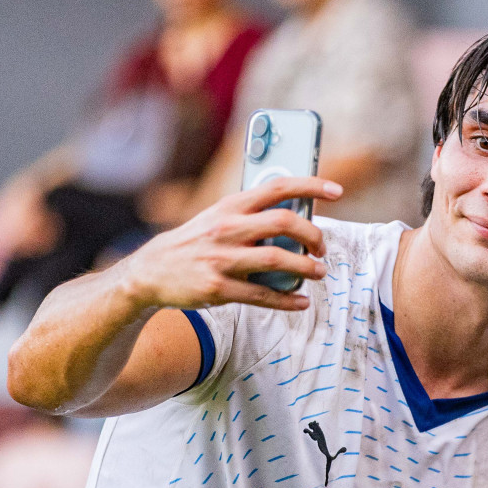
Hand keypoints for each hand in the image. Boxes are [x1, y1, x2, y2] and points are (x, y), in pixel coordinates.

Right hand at [115, 177, 342, 312]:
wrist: (150, 271)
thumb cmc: (196, 242)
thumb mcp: (218, 218)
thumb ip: (251, 215)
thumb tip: (298, 216)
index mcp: (230, 206)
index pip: (276, 187)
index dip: (310, 186)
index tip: (336, 192)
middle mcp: (227, 229)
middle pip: (283, 222)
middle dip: (313, 235)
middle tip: (322, 248)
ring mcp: (222, 259)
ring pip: (277, 259)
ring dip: (306, 268)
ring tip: (319, 272)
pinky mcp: (218, 288)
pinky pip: (263, 296)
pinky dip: (287, 300)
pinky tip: (302, 301)